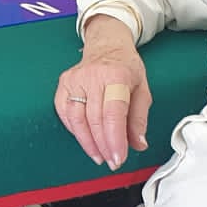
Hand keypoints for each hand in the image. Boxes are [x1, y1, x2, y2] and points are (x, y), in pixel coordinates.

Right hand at [55, 16, 150, 168]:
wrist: (106, 45)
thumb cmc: (125, 68)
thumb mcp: (142, 89)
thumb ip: (139, 118)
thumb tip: (138, 144)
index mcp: (117, 75)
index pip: (113, 112)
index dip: (115, 138)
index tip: (118, 158)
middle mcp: (93, 76)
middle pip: (95, 119)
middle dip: (103, 146)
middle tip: (112, 161)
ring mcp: (75, 80)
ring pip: (76, 119)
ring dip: (88, 143)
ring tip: (99, 156)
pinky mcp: (63, 84)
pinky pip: (65, 114)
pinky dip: (74, 131)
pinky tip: (86, 140)